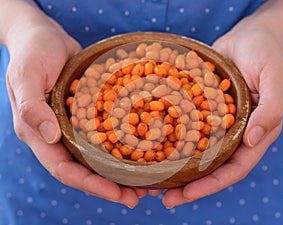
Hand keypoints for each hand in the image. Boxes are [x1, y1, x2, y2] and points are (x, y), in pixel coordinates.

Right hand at [5, 12, 144, 207]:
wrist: (44, 35)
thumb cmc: (33, 52)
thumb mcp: (27, 76)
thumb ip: (32, 107)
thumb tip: (51, 138)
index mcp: (39, 134)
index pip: (65, 169)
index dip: (91, 185)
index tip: (118, 194)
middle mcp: (57, 135)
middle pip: (84, 170)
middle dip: (110, 186)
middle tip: (139, 196)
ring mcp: (74, 126)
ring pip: (97, 156)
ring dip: (119, 171)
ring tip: (146, 181)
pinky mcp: (87, 114)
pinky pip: (105, 134)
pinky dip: (121, 145)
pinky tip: (142, 149)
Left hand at [161, 18, 282, 207]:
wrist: (248, 35)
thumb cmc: (266, 54)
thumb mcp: (275, 79)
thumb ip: (270, 111)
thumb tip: (253, 142)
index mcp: (253, 134)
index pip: (232, 169)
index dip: (209, 185)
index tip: (184, 195)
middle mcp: (232, 133)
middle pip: (209, 166)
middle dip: (186, 184)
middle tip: (160, 197)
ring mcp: (214, 122)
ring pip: (193, 150)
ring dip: (173, 165)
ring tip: (149, 177)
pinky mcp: (200, 107)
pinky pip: (184, 125)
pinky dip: (168, 136)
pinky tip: (148, 142)